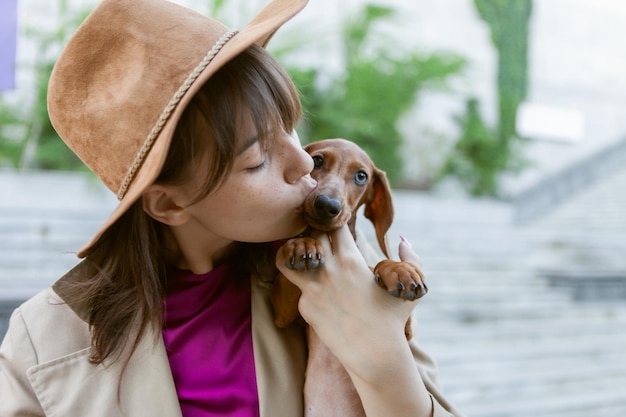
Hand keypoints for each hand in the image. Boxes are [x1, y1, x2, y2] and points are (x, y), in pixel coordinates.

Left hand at [275, 225, 419, 376]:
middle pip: (310, 235)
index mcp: (349, 259)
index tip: (339, 231)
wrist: (375, 354)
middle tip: (322, 243)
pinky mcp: (305, 307)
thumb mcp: (409, 287)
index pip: (333, 225)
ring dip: (296, 254)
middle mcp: (327, 270)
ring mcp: (312, 289)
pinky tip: (322, 296)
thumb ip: (411, 258)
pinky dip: (309, 288)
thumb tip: (403, 239)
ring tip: (306, 258)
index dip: (335, 224)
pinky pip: (300, 288)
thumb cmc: (393, 320)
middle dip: (316, 236)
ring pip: (289, 258)